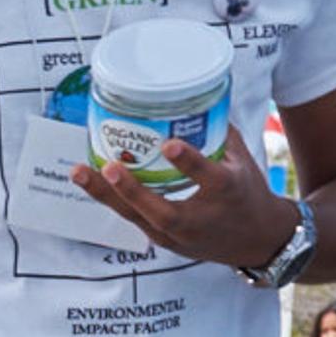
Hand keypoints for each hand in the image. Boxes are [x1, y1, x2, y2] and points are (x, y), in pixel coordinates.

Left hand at [70, 139, 299, 273]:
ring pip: (137, 217)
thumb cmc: (248, 194)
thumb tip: (194, 94)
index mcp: (227, 192)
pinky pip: (133, 219)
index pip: (207, 176)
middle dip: (132, 190)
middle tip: (109, 167)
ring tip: (79, 173)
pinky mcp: (164, 240)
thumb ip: (217, 130)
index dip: (188, 161)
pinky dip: (111, 200)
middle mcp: (201, 219)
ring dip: (106, 196)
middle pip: (161, 210)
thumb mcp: (242, 159)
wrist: (256, 242)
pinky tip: (90, 181)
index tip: (170, 144)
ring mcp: (179, 235)